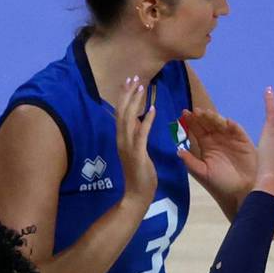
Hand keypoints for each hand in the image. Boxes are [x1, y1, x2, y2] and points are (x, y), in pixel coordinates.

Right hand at [115, 75, 159, 207]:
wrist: (137, 195)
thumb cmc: (139, 175)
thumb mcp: (137, 151)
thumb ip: (136, 135)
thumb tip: (139, 120)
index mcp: (121, 139)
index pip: (121, 114)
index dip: (124, 97)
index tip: (130, 82)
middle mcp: (121, 140)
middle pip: (122, 112)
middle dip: (127, 94)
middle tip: (133, 77)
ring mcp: (127, 147)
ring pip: (128, 119)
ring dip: (135, 102)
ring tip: (141, 86)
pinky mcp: (137, 154)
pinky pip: (141, 134)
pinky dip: (146, 121)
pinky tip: (153, 109)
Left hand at [176, 107, 257, 201]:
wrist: (239, 193)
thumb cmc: (219, 185)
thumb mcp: (202, 173)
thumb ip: (190, 162)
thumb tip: (177, 150)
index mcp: (206, 146)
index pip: (197, 130)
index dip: (191, 122)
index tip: (183, 113)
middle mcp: (217, 140)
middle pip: (208, 124)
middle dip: (201, 117)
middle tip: (194, 110)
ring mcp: (230, 139)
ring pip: (220, 124)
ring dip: (214, 118)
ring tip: (205, 113)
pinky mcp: (243, 141)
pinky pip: (237, 130)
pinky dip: (231, 125)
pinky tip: (224, 121)